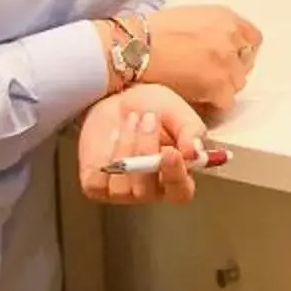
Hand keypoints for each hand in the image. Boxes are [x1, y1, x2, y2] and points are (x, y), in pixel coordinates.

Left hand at [78, 86, 208, 205]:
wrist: (118, 98)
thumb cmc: (153, 107)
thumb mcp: (179, 112)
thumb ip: (191, 131)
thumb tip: (195, 153)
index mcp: (176, 177)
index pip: (180, 192)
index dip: (175, 176)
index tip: (171, 152)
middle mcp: (150, 190)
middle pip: (146, 190)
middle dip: (145, 151)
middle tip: (148, 118)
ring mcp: (121, 191)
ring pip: (121, 186)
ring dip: (125, 149)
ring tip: (131, 120)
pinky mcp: (96, 186)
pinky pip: (97, 182)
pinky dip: (104, 157)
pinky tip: (113, 137)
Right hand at [140, 5, 262, 114]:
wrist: (135, 47)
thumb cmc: (152, 32)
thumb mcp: (191, 17)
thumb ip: (213, 29)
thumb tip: (220, 44)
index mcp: (226, 17)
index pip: (253, 38)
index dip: (241, 51)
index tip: (230, 59)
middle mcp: (232, 37)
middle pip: (245, 62)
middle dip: (231, 70)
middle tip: (209, 75)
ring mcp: (227, 61)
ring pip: (238, 83)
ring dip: (222, 87)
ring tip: (199, 87)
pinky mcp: (218, 84)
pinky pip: (227, 101)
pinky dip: (214, 103)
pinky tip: (197, 98)